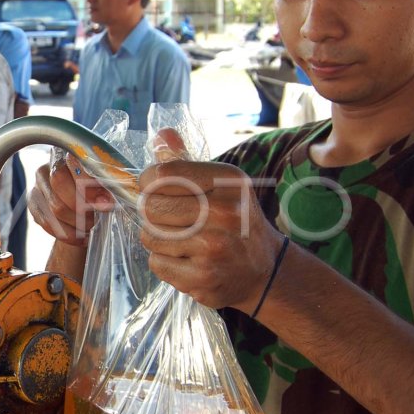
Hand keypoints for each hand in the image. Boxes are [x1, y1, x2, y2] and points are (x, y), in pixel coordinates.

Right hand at [27, 152, 114, 246]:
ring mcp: (36, 187)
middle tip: (95, 217)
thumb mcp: (102, 187)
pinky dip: (67, 234)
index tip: (105, 203)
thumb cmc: (93, 194)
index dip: (90, 185)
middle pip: (60, 183)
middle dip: (82, 205)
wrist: (79, 209)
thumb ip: (105, 190)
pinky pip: (48, 223)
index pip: (73, 164)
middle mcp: (46, 169)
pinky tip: (80, 237)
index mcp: (65, 156)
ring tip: (90, 227)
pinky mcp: (33, 206)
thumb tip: (106, 203)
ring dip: (77, 223)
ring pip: (55, 207)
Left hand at [137, 156, 284, 310]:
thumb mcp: (220, 183)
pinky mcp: (202, 278)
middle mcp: (224, 213)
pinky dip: (164, 261)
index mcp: (228, 182)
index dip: (148, 182)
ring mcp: (213, 249)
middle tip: (167, 217)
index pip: (161, 174)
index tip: (155, 188)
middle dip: (152, 212)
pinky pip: (156, 263)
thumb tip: (161, 135)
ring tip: (180, 238)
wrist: (264, 269)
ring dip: (157, 238)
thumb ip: (185, 160)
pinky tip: (186, 258)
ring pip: (149, 236)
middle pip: (150, 207)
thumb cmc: (235, 220)